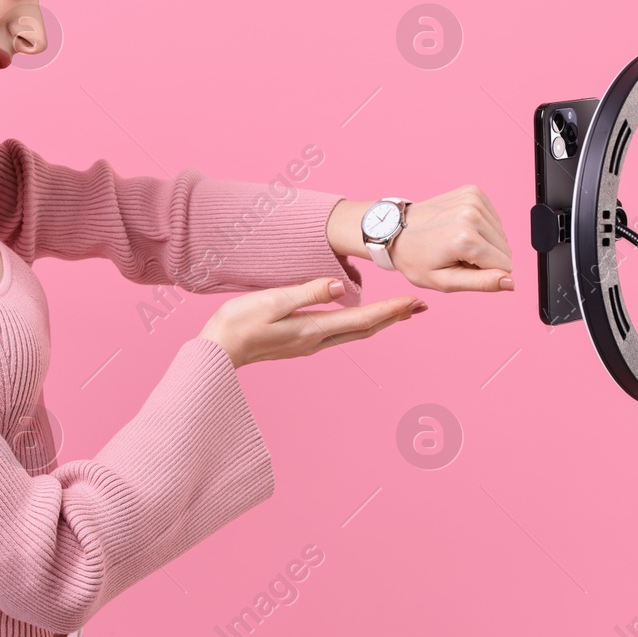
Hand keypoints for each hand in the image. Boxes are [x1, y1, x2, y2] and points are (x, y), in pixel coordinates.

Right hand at [198, 278, 424, 368]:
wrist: (218, 350)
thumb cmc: (239, 323)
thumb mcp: (272, 301)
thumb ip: (307, 293)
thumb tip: (338, 286)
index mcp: (313, 329)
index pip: (361, 318)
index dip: (390, 310)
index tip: (414, 301)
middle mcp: (316, 340)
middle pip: (365, 329)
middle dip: (394, 318)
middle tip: (419, 306)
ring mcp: (309, 344)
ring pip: (354, 332)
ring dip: (379, 321)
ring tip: (399, 312)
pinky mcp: (300, 342)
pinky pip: (340, 333)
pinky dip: (360, 323)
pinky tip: (361, 318)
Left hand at [390, 185, 513, 292]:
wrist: (396, 230)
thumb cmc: (416, 259)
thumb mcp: (444, 281)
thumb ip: (482, 283)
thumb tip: (511, 282)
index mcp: (465, 240)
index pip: (505, 266)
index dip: (486, 273)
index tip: (461, 266)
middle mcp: (472, 215)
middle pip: (505, 249)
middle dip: (485, 258)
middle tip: (456, 255)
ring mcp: (473, 199)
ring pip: (501, 235)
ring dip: (484, 242)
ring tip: (455, 242)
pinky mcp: (473, 191)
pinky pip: (495, 219)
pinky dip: (481, 227)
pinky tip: (459, 228)